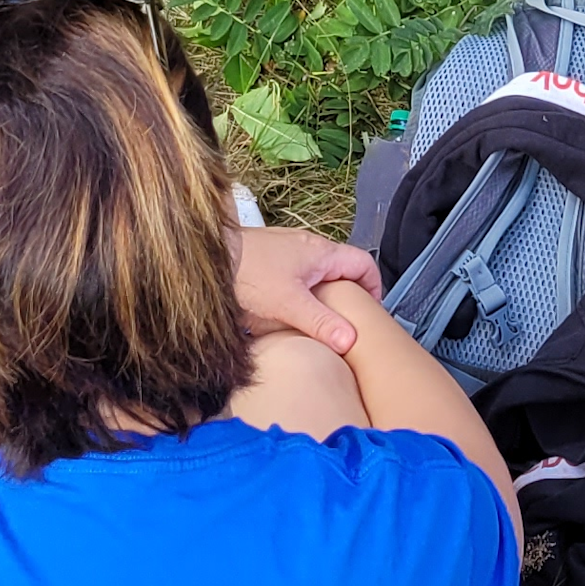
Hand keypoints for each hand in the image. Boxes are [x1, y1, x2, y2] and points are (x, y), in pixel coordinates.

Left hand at [232, 223, 379, 354]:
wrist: (209, 258)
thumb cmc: (248, 273)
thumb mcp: (289, 304)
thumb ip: (321, 322)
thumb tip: (350, 340)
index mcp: (322, 253)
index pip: (364, 263)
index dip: (374, 287)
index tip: (371, 311)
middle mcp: (308, 245)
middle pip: (342, 270)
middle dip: (347, 296)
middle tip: (345, 322)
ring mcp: (289, 250)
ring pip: (318, 274)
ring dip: (322, 295)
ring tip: (318, 321)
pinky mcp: (271, 258)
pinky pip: (298, 275)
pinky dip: (302, 292)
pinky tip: (288, 312)